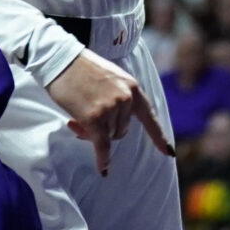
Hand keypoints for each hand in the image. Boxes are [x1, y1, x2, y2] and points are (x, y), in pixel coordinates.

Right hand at [47, 50, 172, 176]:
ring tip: (75, 117)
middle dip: (106, 129)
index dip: (158, 136)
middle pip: (122, 130)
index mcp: (132, 87)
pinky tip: (103, 170)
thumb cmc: (81, 68)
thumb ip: (119, 97)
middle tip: (85, 118)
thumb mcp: (110, 77)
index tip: (168, 152)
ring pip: (107, 136)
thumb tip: (114, 126)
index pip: (149, 116)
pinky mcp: (94, 118)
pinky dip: (102, 159)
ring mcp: (110, 108)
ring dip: (92, 133)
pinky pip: (102, 146)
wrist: (60, 60)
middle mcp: (125, 98)